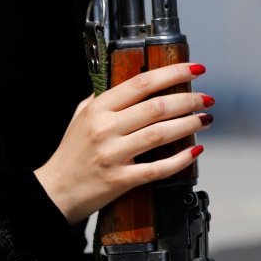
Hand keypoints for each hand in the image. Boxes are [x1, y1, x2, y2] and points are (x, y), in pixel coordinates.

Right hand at [34, 63, 213, 223]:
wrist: (55, 191)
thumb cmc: (70, 153)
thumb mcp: (80, 116)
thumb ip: (103, 98)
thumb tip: (131, 84)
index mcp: (98, 108)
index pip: (141, 83)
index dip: (172, 73)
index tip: (194, 70)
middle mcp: (106, 128)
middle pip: (156, 107)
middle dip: (188, 99)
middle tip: (205, 98)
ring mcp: (113, 155)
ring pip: (160, 133)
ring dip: (189, 124)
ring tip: (205, 118)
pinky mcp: (120, 179)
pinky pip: (157, 168)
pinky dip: (180, 159)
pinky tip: (194, 150)